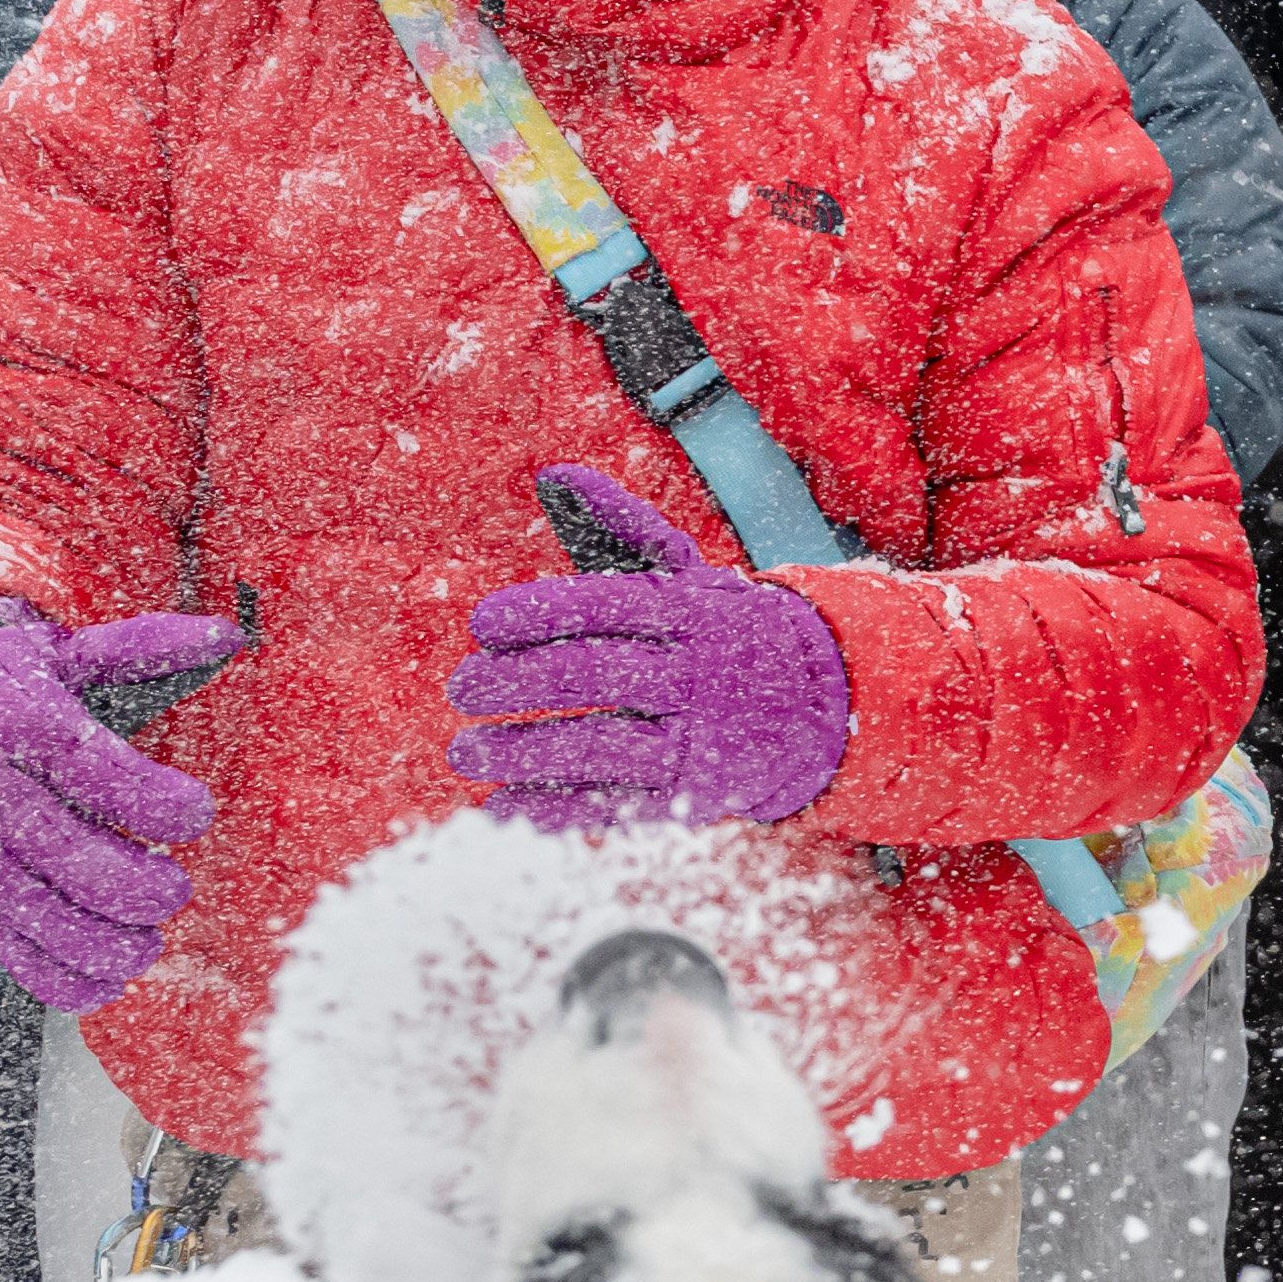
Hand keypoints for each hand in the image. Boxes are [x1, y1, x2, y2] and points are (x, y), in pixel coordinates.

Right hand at [0, 599, 237, 1013]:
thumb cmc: (8, 683)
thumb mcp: (67, 651)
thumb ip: (146, 647)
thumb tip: (228, 635)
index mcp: (16, 722)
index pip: (96, 772)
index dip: (159, 803)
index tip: (196, 810)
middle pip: (74, 862)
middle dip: (144, 888)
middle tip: (173, 886)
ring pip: (46, 923)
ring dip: (115, 943)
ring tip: (148, 932)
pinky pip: (16, 960)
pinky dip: (72, 981)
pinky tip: (112, 971)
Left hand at [447, 464, 853, 829]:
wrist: (820, 700)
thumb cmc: (721, 627)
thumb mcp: (684, 572)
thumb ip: (618, 525)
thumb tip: (553, 473)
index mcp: (690, 609)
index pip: (607, 604)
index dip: (539, 613)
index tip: (483, 626)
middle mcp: (695, 672)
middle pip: (595, 674)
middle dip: (518, 682)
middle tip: (462, 688)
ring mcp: (698, 736)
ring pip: (601, 745)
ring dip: (525, 751)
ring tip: (465, 751)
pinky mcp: (694, 792)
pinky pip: (618, 804)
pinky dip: (558, 808)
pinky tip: (504, 806)